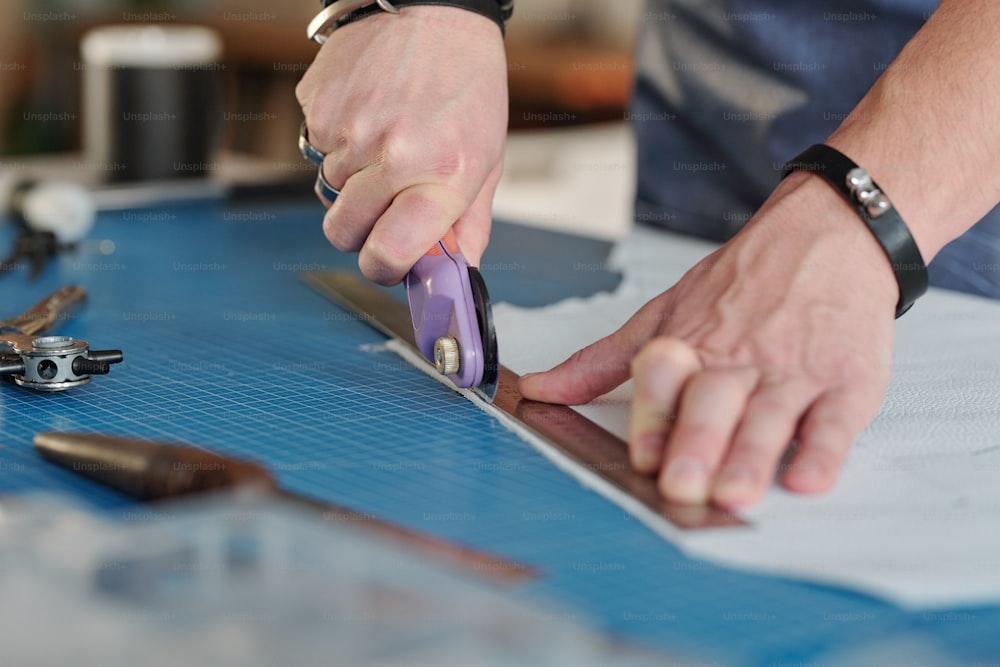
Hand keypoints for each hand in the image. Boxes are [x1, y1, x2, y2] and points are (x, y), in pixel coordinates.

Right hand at [296, 7, 507, 284]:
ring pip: (328, 192)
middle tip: (387, 203)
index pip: (388, 254)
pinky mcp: (317, 106)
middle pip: (343, 232)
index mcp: (441, 175)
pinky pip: (315, 151)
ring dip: (351, 182)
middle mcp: (391, 155)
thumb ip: (469, 225)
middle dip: (362, 228)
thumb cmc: (466, 83)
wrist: (433, 10)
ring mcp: (349, 130)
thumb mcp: (486, 160)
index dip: (384, 269)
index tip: (391, 262)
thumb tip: (457, 272)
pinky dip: (337, 145)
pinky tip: (367, 115)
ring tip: (385, 141)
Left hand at [519, 173, 901, 507]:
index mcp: (691, 342)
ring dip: (751, 455)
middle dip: (696, 443)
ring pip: (769, 415)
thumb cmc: (744, 282)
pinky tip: (810, 479)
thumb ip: (602, 360)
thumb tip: (538, 389)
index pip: (665, 380)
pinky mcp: (846, 381)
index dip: (653, 417)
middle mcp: (739, 358)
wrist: (829, 233)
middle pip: (714, 401)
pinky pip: (835, 420)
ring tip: (736, 493)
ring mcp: (794, 370)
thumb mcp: (664, 311)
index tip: (640, 454)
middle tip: (682, 484)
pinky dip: (824, 450)